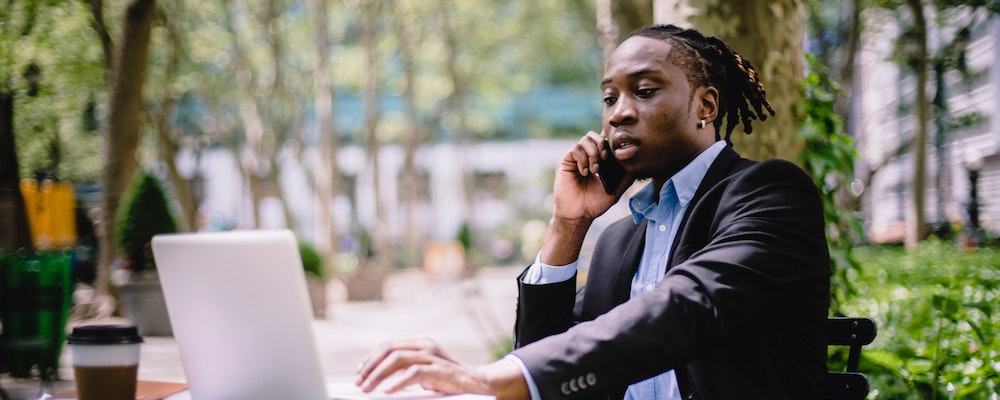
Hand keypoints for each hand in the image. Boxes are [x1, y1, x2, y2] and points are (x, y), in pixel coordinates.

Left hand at [355, 337, 488, 394]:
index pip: (388, 346)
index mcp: (420, 343)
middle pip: (389, 350)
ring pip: (397, 359)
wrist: (478, 384)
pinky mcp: (440, 369)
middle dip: (370, 367)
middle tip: (359, 382)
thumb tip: (378, 379)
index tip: (359, 373)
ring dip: (378, 374)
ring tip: (368, 388)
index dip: (370, 359)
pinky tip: (387, 391)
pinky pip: (414, 373)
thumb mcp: (423, 372)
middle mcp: (425, 345)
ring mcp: (433, 355)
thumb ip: (405, 370)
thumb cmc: (448, 381)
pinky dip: (398, 382)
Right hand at [552, 130, 630, 222]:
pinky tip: (585, 172)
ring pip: (585, 140)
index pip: (603, 140)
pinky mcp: (566, 162)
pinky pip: (575, 150)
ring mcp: (576, 159)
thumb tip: (637, 167)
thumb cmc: (595, 204)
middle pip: (593, 135)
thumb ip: (625, 179)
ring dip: (593, 153)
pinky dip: (582, 159)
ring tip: (595, 170)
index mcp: (597, 160)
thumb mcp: (615, 191)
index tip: (615, 152)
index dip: (609, 140)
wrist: (578, 215)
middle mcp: (586, 157)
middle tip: (605, 159)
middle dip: (602, 145)